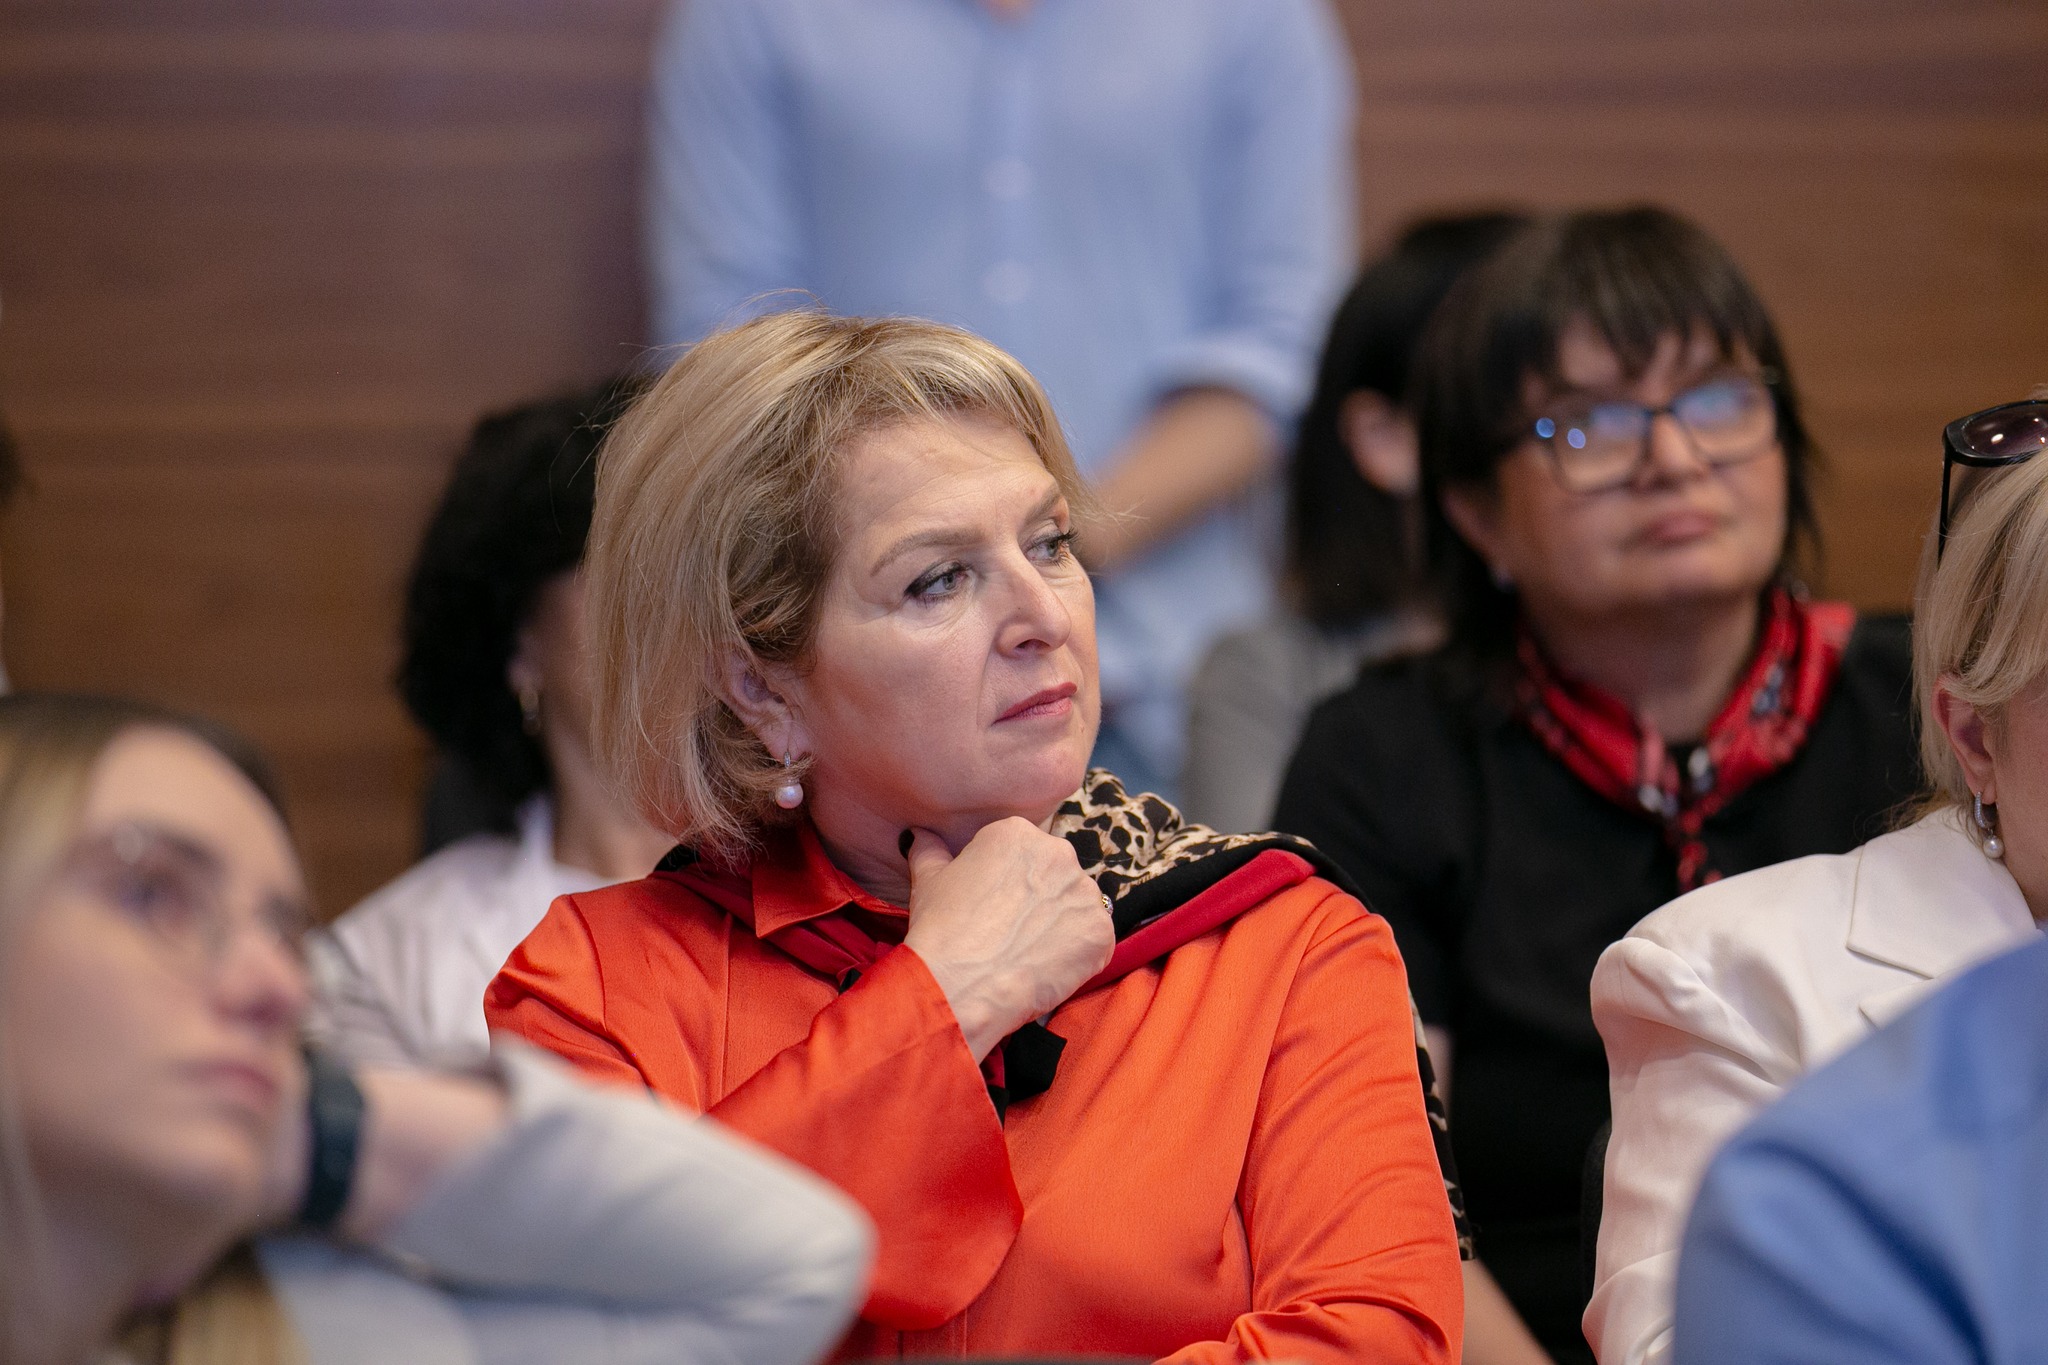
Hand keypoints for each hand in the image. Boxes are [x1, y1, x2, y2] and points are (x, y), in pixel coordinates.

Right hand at [900, 818, 1113, 1060]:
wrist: (961, 986)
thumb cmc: (941, 930)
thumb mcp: (927, 881)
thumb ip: (929, 850)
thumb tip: (920, 835)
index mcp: (1017, 833)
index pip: (1021, 852)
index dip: (1006, 882)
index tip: (992, 906)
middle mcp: (1058, 853)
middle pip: (1053, 875)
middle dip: (1038, 899)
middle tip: (1010, 930)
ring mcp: (1084, 893)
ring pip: (1075, 906)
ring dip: (1059, 925)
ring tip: (1028, 951)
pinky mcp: (1101, 931)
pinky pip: (1093, 940)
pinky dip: (1077, 955)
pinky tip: (1047, 968)